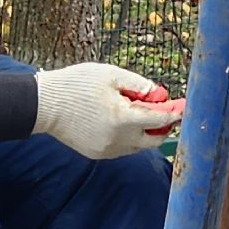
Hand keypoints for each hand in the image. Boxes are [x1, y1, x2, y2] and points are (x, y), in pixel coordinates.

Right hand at [33, 63, 184, 159]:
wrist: (44, 104)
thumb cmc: (77, 84)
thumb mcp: (110, 75)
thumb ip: (139, 84)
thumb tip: (159, 93)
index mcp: (123, 118)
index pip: (160, 120)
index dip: (175, 113)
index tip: (183, 108)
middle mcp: (118, 139)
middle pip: (154, 140)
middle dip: (163, 127)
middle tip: (166, 113)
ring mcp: (107, 149)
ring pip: (138, 146)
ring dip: (144, 133)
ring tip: (138, 114)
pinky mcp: (97, 154)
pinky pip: (122, 148)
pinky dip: (127, 138)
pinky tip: (119, 122)